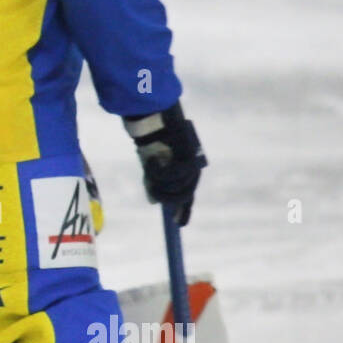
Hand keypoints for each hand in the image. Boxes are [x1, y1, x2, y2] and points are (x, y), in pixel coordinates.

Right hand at [124, 102, 205, 225]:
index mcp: (186, 171)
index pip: (188, 196)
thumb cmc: (152, 138)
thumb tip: (155, 202)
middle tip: (154, 191)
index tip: (177, 224)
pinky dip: (159, 171)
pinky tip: (152, 160)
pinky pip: (174, 175)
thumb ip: (154, 182)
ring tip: (149, 164)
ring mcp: (193, 163)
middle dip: (168, 197)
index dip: (184, 211)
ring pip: (177, 186)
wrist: (153, 117)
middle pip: (184, 195)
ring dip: (159, 180)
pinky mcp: (189, 156)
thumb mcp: (151, 165)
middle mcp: (193, 169)